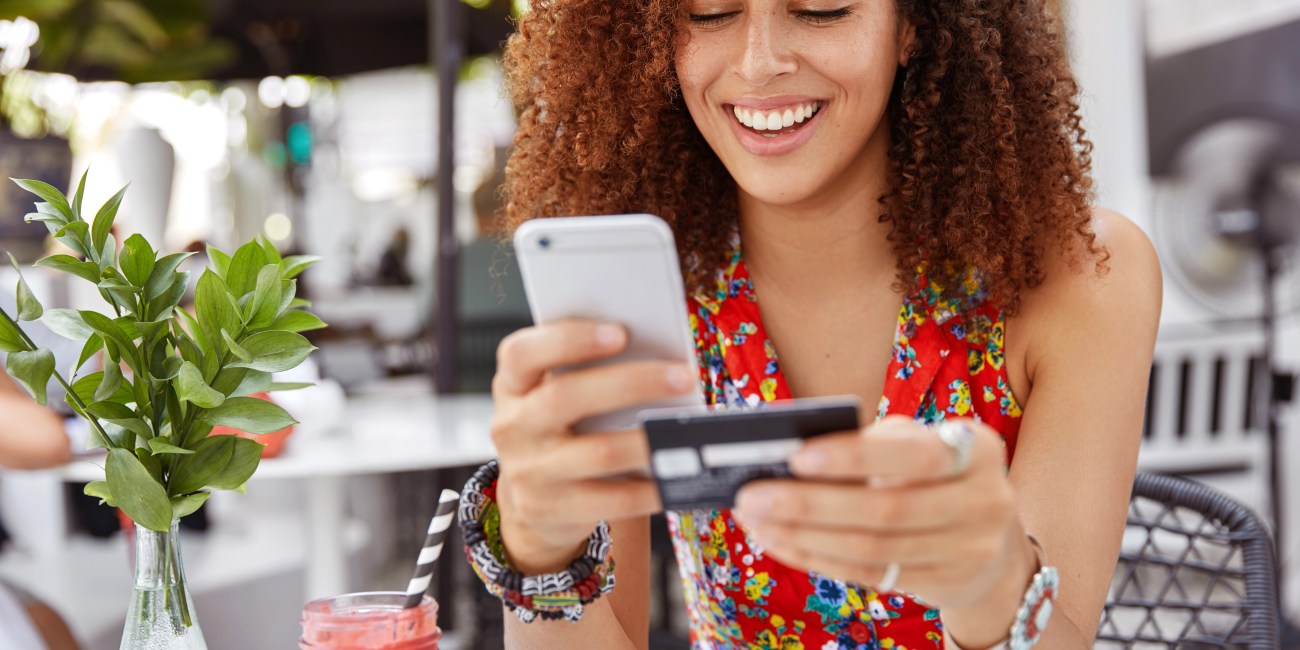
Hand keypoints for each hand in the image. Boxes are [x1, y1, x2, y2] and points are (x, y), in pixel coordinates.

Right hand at [491, 320, 695, 573]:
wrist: (535, 500)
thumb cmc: (562, 429)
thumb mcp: (557, 395)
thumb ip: (590, 372)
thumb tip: (658, 360)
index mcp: (513, 385)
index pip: (522, 354)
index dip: (569, 340)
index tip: (620, 333)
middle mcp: (512, 426)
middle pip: (566, 397)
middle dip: (631, 383)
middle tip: (682, 377)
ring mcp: (527, 472)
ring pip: (597, 453)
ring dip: (648, 440)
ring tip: (684, 430)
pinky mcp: (549, 510)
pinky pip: (610, 500)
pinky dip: (649, 488)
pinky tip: (674, 476)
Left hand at [733, 415, 1032, 611]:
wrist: (990, 538)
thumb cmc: (934, 472)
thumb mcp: (920, 445)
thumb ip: (874, 444)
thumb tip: (791, 458)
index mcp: (978, 450)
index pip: (914, 454)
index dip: (855, 457)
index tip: (797, 455)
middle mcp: (985, 502)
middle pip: (887, 511)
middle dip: (811, 504)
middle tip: (752, 495)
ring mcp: (970, 551)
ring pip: (873, 549)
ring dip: (804, 535)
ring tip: (755, 519)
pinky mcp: (947, 585)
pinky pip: (871, 574)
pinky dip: (818, 557)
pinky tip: (781, 541)